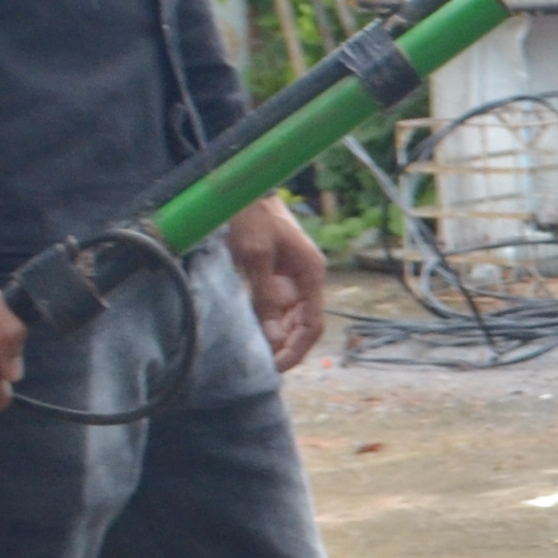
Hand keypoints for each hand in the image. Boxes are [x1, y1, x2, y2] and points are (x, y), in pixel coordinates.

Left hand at [227, 195, 328, 372]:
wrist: (244, 189)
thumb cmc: (251, 218)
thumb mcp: (255, 258)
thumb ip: (266, 298)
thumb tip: (273, 338)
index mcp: (311, 274)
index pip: (313, 324)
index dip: (297, 350)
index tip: (275, 368)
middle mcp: (307, 277)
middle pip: (304, 324)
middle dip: (286, 346)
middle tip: (261, 365)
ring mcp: (293, 275)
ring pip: (291, 316)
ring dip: (277, 335)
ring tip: (256, 353)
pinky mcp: (278, 272)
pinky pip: (278, 304)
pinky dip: (268, 320)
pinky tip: (253, 331)